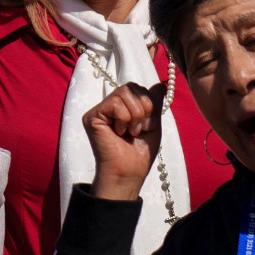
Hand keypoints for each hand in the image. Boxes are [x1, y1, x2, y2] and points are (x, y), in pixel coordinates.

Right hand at [82, 82, 163, 200]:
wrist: (130, 171)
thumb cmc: (140, 152)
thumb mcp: (153, 124)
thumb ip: (155, 103)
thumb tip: (162, 84)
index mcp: (124, 107)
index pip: (137, 88)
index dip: (148, 104)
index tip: (147, 126)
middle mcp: (110, 105)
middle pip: (131, 87)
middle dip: (143, 109)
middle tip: (138, 130)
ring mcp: (100, 110)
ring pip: (123, 92)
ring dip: (135, 115)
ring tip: (130, 132)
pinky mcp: (92, 116)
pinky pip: (114, 102)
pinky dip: (123, 118)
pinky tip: (119, 132)